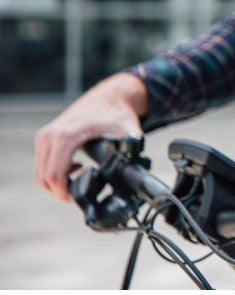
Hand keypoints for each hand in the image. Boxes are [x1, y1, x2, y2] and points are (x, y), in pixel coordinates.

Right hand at [34, 73, 148, 201]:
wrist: (109, 96)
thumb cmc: (117, 113)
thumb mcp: (127, 134)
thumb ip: (130, 152)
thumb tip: (132, 171)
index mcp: (66, 136)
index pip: (53, 175)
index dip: (64, 193)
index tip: (78, 198)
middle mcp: (50, 135)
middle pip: (43, 177)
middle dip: (60, 191)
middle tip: (80, 194)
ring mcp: (46, 135)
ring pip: (41, 172)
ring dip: (57, 182)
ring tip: (80, 180)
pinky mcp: (46, 136)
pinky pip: (43, 163)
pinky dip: (55, 172)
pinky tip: (76, 168)